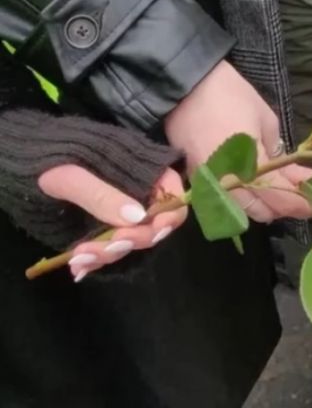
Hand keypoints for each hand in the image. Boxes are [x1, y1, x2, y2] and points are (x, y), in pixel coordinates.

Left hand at [38, 164, 186, 282]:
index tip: (151, 231)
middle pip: (153, 225)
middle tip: (108, 247)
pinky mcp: (104, 228)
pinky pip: (108, 249)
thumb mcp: (73, 173)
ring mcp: (122, 214)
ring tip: (80, 258)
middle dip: (133, 240)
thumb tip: (137, 218)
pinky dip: (95, 259)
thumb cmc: (53, 158)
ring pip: (129, 241)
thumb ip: (103, 194)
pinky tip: (78, 266)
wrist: (27, 163)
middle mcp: (140, 195)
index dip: (168, 217)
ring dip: (109, 253)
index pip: (172, 197)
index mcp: (145, 173)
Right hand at [164, 61, 311, 222]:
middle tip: (302, 194)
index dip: (302, 203)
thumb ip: (280, 154)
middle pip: (262, 212)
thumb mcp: (267, 121)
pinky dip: (244, 200)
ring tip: (283, 191)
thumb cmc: (232, 97)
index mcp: (249, 167)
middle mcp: (227, 185)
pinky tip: (257, 187)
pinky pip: (226, 201)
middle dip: (285, 206)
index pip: (280, 197)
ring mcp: (208, 186)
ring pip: (243, 211)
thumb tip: (293, 175)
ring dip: (265, 205)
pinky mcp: (196, 182)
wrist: (187, 87)